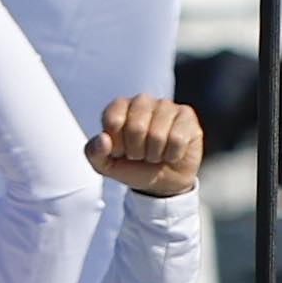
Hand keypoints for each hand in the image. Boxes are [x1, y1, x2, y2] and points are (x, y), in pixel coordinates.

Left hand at [87, 93, 202, 198]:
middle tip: (140, 154)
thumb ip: (94, 152)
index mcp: (118, 107)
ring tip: (155, 154)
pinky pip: (177, 139)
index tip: (120, 151)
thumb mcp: (105, 165)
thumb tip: (103, 138)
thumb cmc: (131, 166)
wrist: (161, 181)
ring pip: (158, 135)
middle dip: (136, 151)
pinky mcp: (187, 116)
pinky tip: (171, 153)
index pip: (113, 120)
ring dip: (154, 154)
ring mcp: (166, 106)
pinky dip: (171, 155)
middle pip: (136, 127)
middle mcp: (142, 101)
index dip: (117, 144)